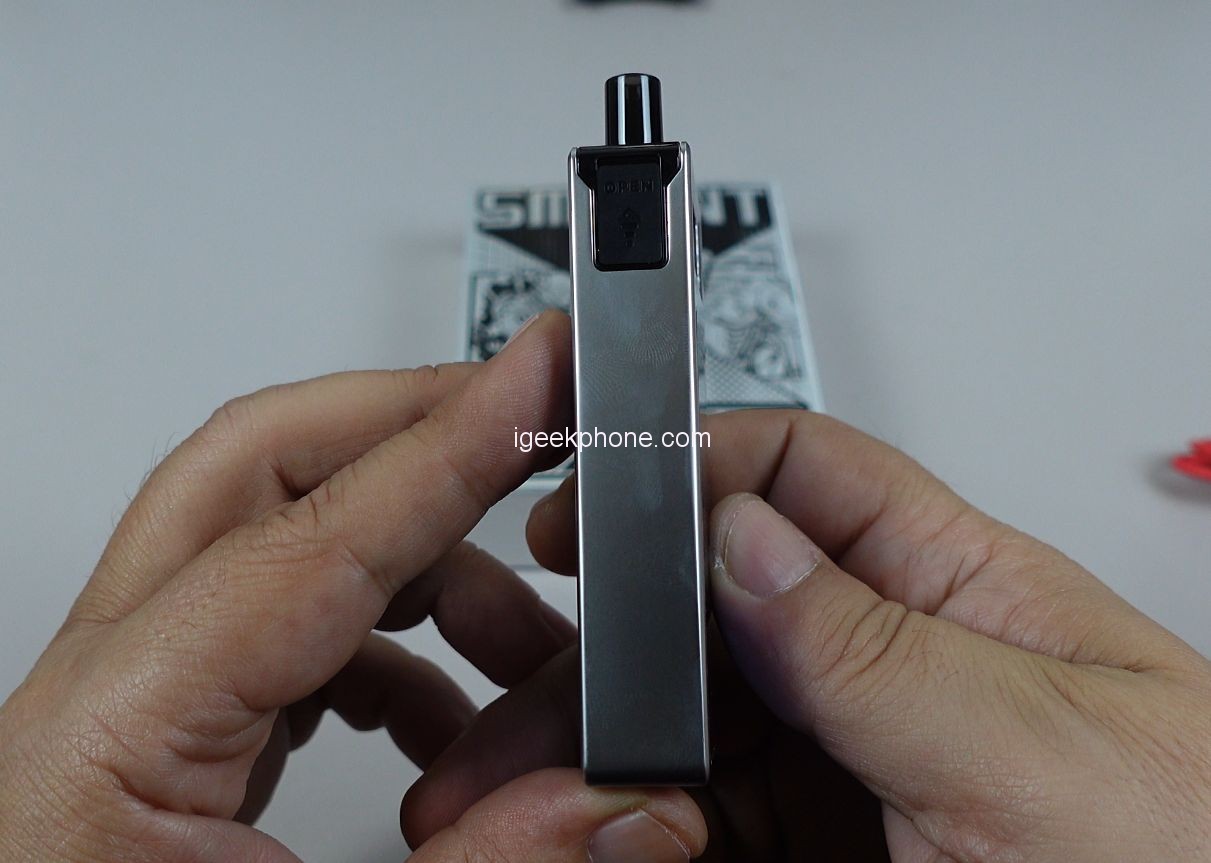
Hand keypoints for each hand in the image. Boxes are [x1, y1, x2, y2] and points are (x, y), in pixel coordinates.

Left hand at [0, 311, 705, 862]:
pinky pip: (289, 627)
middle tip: (529, 414)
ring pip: (282, 538)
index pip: (310, 538)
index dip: (447, 448)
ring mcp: (130, 709)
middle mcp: (101, 698)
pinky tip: (450, 718)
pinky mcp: (166, 740)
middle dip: (410, 426)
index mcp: (108, 744)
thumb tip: (627, 801)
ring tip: (528, 639)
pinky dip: (391, 639)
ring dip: (421, 556)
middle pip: (255, 468)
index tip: (538, 380)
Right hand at [407, 409, 1210, 861]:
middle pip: (724, 600)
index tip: (604, 481)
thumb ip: (873, 643)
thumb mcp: (1028, 751)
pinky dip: (643, 813)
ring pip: (699, 713)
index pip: (809, 476)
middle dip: (620, 615)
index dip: (702, 458)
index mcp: (964, 591)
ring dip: (608, 724)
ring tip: (528, 759)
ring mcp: (855, 764)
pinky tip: (608, 819)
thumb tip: (739, 537)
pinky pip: (710, 810)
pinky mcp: (824, 844)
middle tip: (528, 640)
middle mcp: (896, 667)